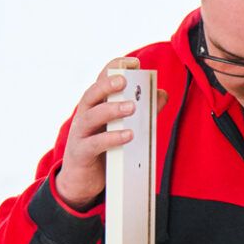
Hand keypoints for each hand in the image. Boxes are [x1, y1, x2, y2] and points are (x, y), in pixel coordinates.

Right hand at [53, 57, 165, 207]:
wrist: (82, 181)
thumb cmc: (104, 150)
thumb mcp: (124, 127)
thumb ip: (144, 112)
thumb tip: (162, 94)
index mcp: (96, 106)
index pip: (101, 81)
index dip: (114, 68)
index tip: (133, 62)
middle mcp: (85, 116)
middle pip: (92, 94)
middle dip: (108, 84)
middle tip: (125, 79)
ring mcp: (80, 133)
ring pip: (91, 116)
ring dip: (112, 109)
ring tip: (132, 107)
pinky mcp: (81, 153)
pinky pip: (95, 143)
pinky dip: (112, 138)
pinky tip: (128, 135)